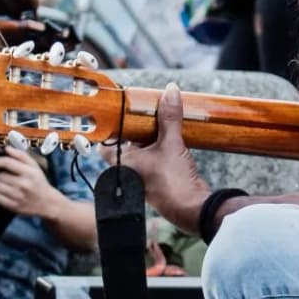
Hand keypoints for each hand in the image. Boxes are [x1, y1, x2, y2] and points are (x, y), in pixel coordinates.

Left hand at [0, 149, 67, 219]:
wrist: (47, 203)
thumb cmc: (38, 182)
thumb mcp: (34, 166)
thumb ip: (21, 156)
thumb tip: (7, 148)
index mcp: (29, 172)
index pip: (8, 163)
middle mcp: (24, 185)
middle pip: (0, 176)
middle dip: (1, 175)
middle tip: (10, 178)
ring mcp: (18, 197)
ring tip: (9, 186)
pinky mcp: (14, 206)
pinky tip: (8, 194)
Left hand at [121, 84, 210, 232]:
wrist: (192, 208)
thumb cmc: (173, 179)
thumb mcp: (171, 143)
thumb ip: (170, 117)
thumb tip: (170, 90)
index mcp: (123, 164)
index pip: (106, 144)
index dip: (112, 128)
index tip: (120, 113)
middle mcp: (129, 173)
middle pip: (127, 144)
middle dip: (136, 129)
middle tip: (146, 111)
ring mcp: (143, 179)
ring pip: (142, 152)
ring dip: (151, 139)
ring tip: (161, 121)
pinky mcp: (158, 182)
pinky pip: (155, 160)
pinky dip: (160, 149)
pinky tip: (172, 138)